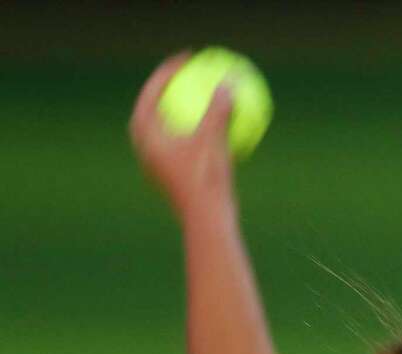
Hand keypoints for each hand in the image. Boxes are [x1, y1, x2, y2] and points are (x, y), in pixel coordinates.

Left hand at [129, 52, 235, 217]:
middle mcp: (146, 149)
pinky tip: (223, 129)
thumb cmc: (205, 181)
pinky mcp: (174, 176)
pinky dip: (199, 134)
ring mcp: (159, 164)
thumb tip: (227, 83)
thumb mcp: (214, 141)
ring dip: (186, 112)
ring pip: (170, 129)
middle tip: (190, 74)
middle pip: (156, 108)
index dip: (168, 71)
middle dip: (171, 89)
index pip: (152, 92)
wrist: (207, 220)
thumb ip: (219, 110)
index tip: (187, 58)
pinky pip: (185, 146)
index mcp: (145, 136)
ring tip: (204, 98)